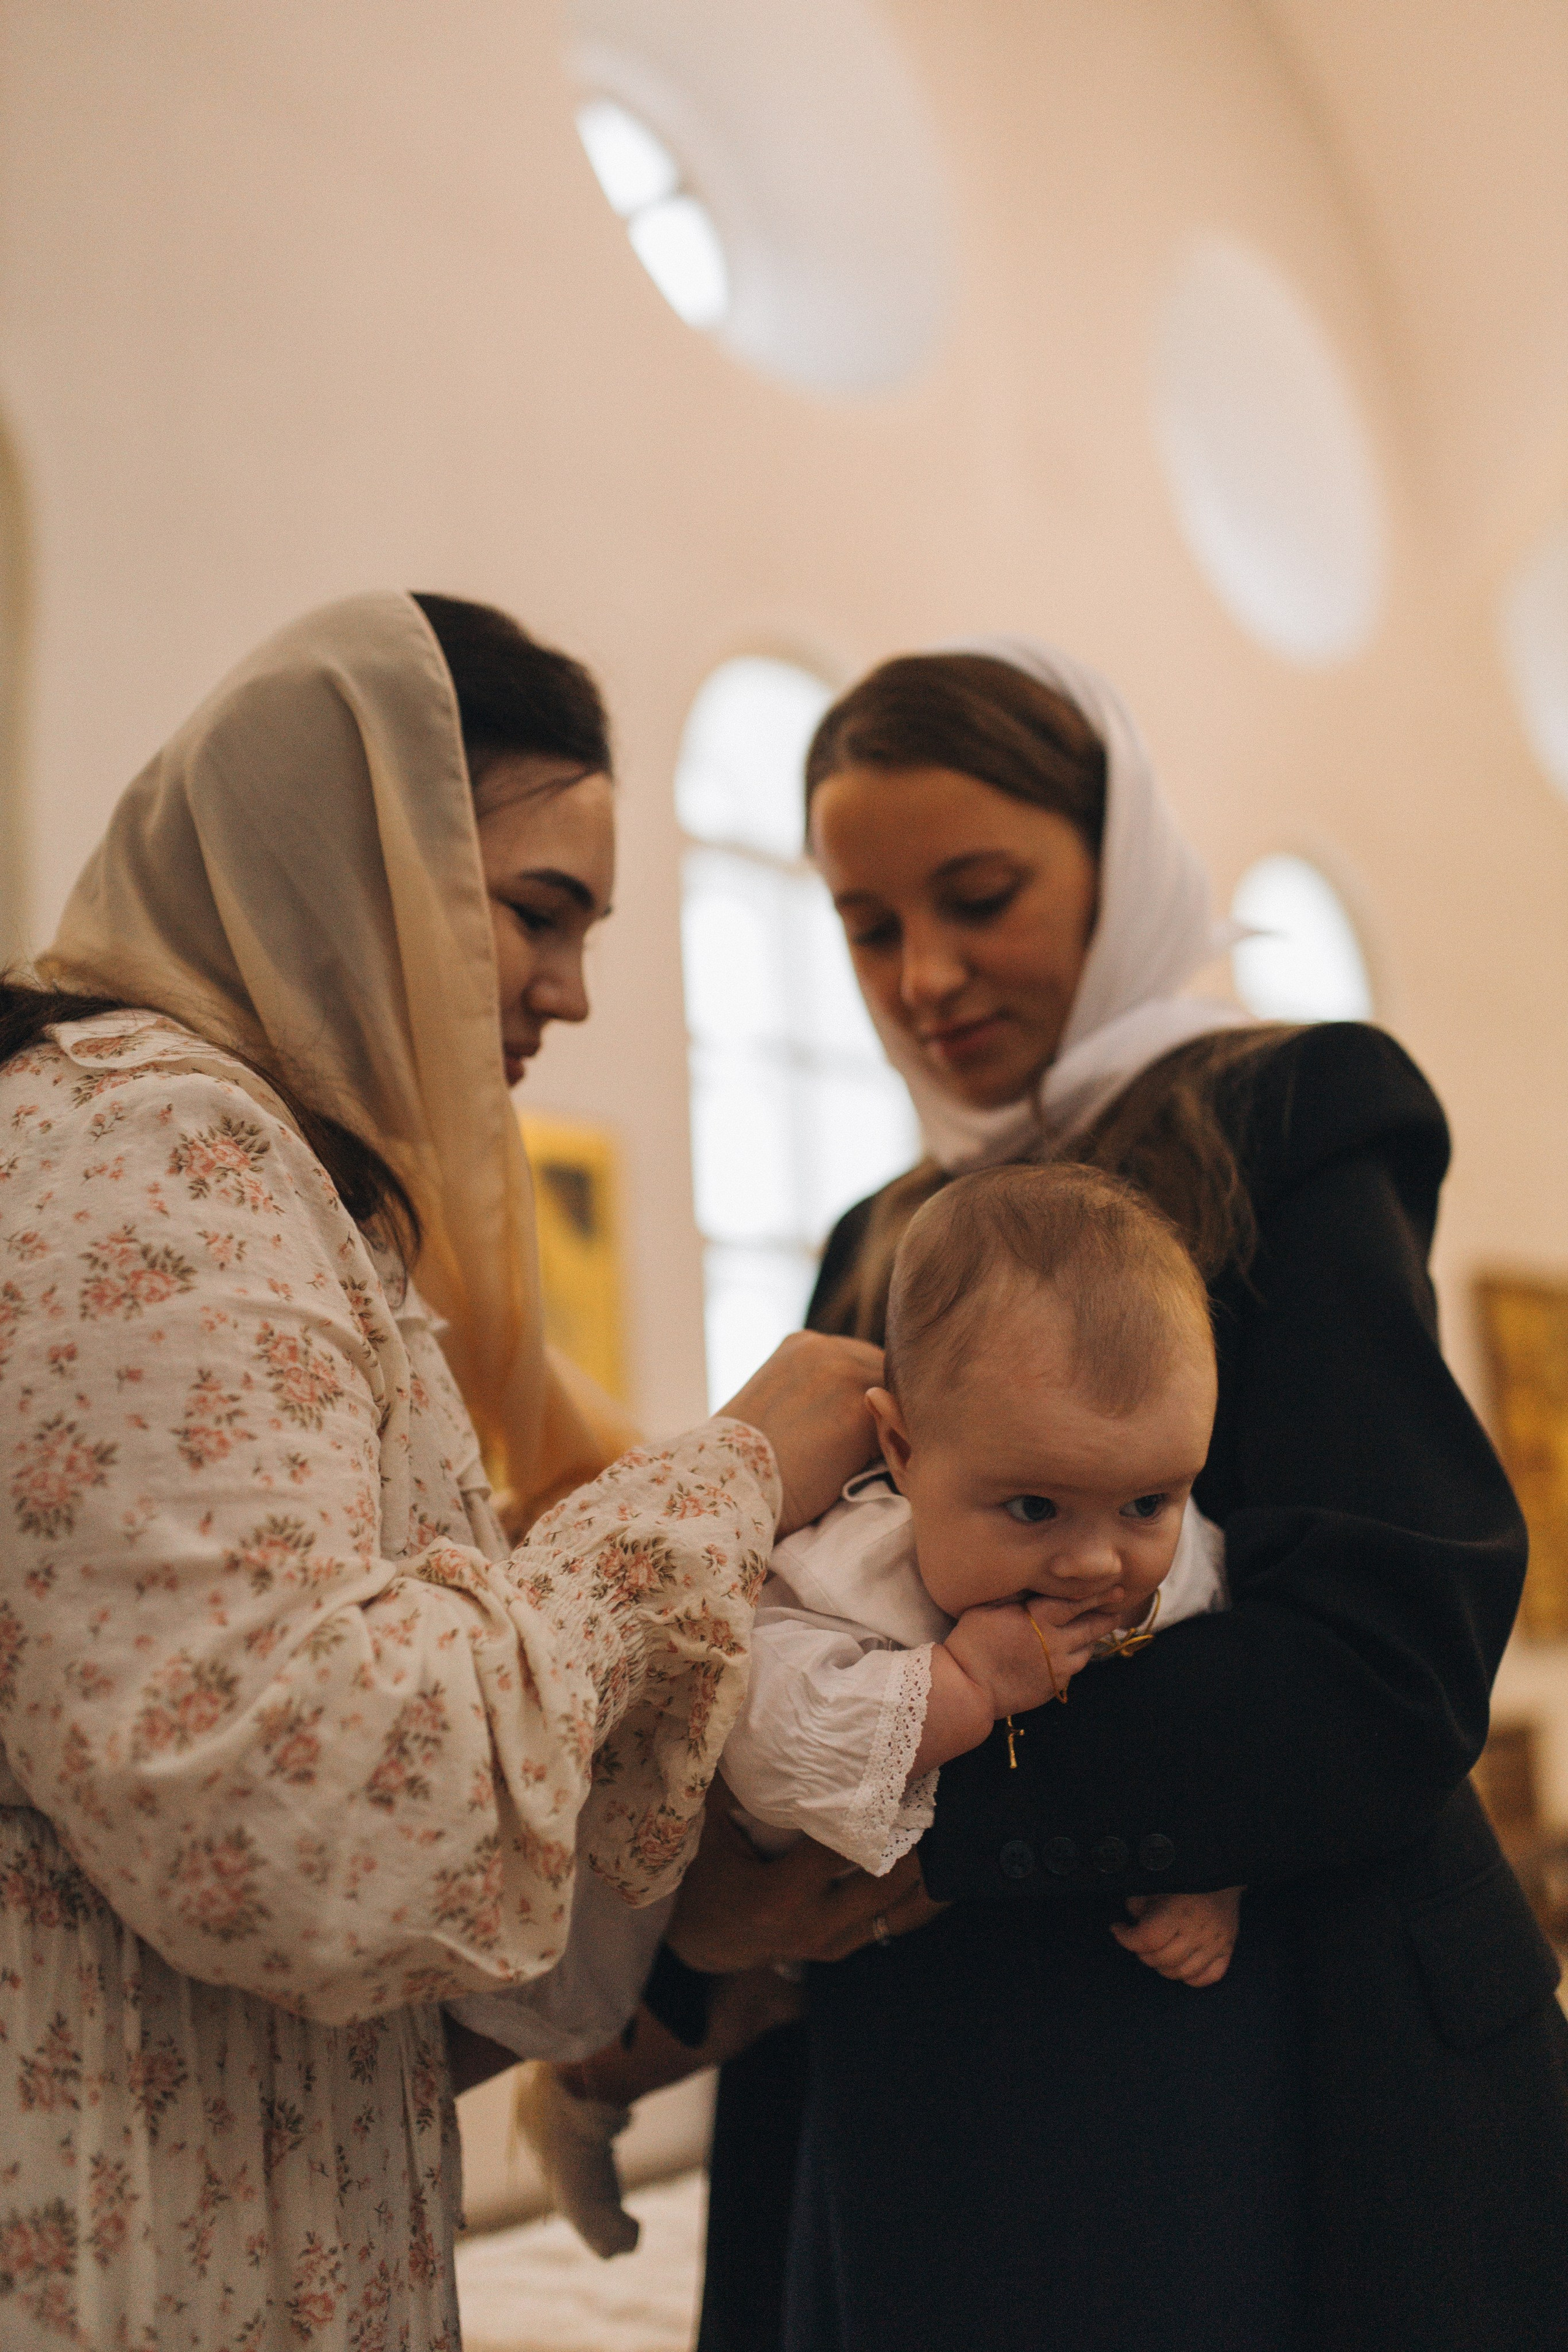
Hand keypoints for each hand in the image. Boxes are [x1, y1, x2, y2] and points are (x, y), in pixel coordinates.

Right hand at [667, 1796, 944, 1971]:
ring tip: (956, 1830)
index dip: (874, 1811)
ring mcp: (831, 1945)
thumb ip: (728, 1783)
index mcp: (778, 1896)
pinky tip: (944, 1864)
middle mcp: (813, 1927)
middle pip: (885, 1883)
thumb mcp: (706, 1830)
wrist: (700, 1940)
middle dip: (917, 1842)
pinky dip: (920, 1896)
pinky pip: (895, 1925)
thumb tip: (734, 1719)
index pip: (840, 1848)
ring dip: (929, 1873)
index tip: (905, 1775)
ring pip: (900, 1913)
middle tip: (944, 1796)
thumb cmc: (702, 1874)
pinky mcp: (844, 1949)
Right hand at [719, 1332, 883, 1536]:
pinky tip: (880, 1471)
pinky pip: (897, 1428)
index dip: (867, 1394)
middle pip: (882, 1374)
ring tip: (880, 1458)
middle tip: (881, 1442)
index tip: (863, 1424)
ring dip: (891, 1427)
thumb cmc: (747, 1459)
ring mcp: (844, 1374)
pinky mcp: (860, 1411)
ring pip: (894, 1400)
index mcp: (803, 1343)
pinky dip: (893, 1450)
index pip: (861, 1360)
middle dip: (883, 1407)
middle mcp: (825, 1347)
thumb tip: (846, 1409)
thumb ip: (812, 1391)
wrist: (730, 1486)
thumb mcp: (777, 1402)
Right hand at [944, 1589, 1124, 1718]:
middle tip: (1118, 1608)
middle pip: (1092, 1627)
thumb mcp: (989, 1606)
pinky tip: (1071, 1651)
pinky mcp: (1054, 1687)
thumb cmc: (972, 1641)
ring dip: (1092, 1638)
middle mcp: (1056, 1644)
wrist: (967, 1686)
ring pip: (1087, 1650)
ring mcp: (1058, 1668)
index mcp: (1040, 1619)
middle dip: (1107, 1616)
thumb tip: (1039, 1580)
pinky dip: (1077, 1657)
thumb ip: (1018, 1594)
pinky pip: (1074, 1669)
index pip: (1078, 1602)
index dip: (1099, 1594)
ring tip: (1095, 1628)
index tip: (1117, 1589)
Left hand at [1111, 1886, 1242, 1986]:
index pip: (1147, 1939)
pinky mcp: (1229, 1948)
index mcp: (1177, 1912)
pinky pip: (1209, 1977)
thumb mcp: (1154, 1884)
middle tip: (1139, 1940)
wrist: (1220, 1870)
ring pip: (1183, 1973)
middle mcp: (1198, 1931)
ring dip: (1164, 1967)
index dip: (1126, 1938)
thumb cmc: (1184, 1878)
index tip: (1117, 1928)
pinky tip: (1181, 1965)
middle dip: (1143, 1953)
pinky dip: (1192, 1977)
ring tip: (1158, 1952)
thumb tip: (1130, 1923)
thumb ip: (1137, 1904)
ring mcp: (1215, 1943)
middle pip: (1162, 1960)